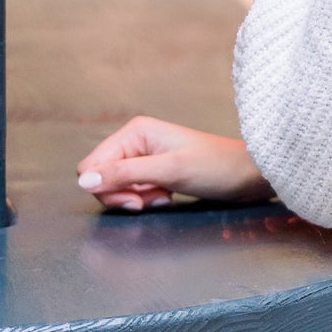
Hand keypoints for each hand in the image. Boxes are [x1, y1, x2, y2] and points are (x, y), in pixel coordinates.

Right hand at [76, 115, 273, 211]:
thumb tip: (84, 180)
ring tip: (163, 196)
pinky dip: (146, 198)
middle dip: (121, 194)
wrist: (247, 175)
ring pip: (117, 186)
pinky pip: (134, 190)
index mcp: (135, 132)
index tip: (134, 200)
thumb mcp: (169, 171)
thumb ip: (125, 174)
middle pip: (101, 176)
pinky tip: (167, 196)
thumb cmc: (215, 167)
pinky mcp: (156, 170)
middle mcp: (136, 141)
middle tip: (149, 200)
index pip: (92, 165)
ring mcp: (145, 156)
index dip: (106, 187)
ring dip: (136, 198)